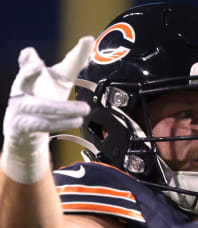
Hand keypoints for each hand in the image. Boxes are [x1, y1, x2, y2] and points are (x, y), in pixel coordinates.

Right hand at [1, 36, 94, 182]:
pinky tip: (76, 122)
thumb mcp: (57, 79)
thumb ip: (72, 63)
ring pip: (41, 109)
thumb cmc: (43, 98)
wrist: (24, 128)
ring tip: (84, 110)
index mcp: (27, 76)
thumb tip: (89, 40)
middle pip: (26, 84)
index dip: (29, 63)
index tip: (33, 58)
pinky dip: (60, 124)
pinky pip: (42, 125)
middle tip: (52, 74)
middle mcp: (19, 90)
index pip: (28, 66)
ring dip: (64, 110)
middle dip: (35, 75)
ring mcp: (19, 109)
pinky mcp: (22, 126)